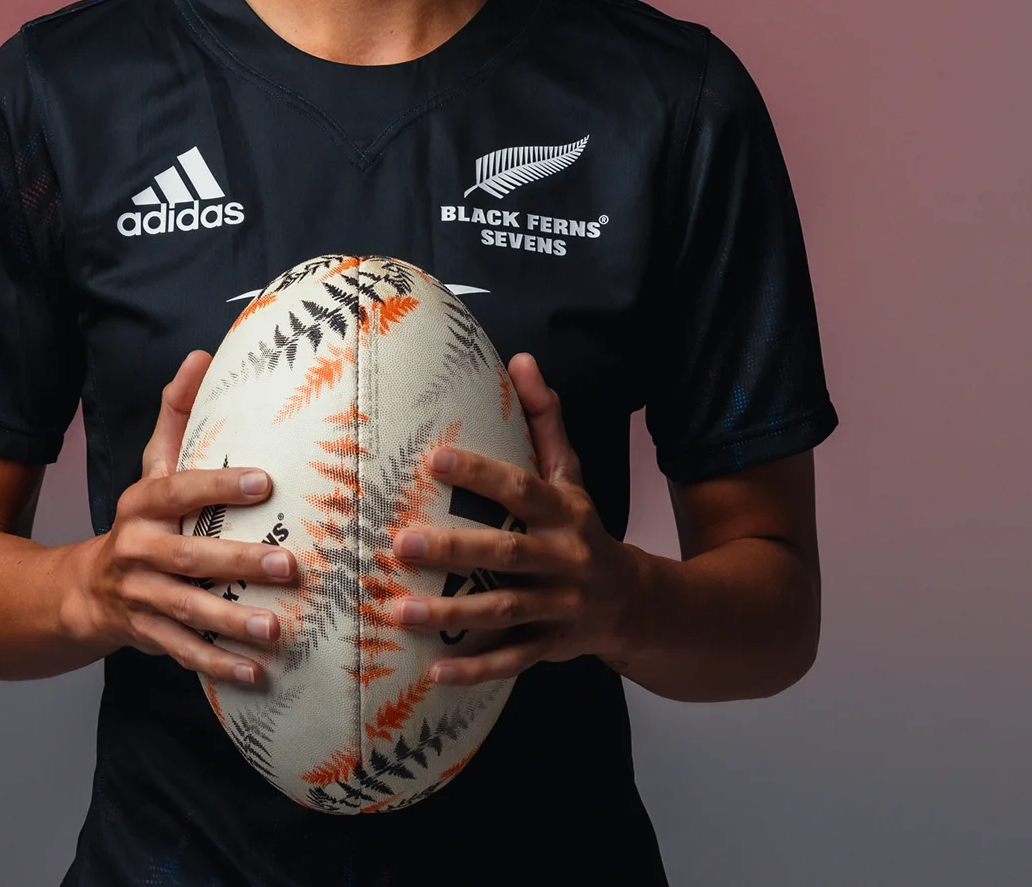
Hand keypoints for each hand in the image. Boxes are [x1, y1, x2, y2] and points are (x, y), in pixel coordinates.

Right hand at [66, 350, 297, 684]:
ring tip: (278, 628)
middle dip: (237, 562)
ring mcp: (140, 597)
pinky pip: (184, 653)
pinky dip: (218, 666)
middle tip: (289, 564)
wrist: (86, 590)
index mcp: (142, 503)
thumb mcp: (153, 466)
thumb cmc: (143, 518)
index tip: (264, 483)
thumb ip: (177, 414)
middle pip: (188, 556)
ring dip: (232, 622)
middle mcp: (136, 549)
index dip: (218, 485)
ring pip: (187, 610)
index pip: (179, 490)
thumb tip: (200, 355)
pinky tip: (257, 672)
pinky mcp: (148, 635)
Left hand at [388, 352, 643, 683]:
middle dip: (453, 552)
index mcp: (564, 512)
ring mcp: (558, 607)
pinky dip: (475, 670)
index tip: (433, 460)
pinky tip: (432, 673)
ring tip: (396, 612)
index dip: (481, 475)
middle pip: (507, 555)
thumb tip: (520, 359)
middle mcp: (564, 560)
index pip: (521, 489)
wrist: (636, 603)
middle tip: (398, 543)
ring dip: (450, 616)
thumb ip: (545, 419)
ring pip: (502, 612)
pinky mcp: (550, 646)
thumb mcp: (571, 474)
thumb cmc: (584, 526)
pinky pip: (511, 660)